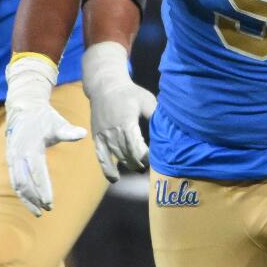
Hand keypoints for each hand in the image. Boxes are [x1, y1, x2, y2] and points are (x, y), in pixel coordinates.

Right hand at [3, 55, 86, 214]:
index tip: (50, 203)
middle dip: (34, 198)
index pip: (36, 173)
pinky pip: (15, 179)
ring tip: (38, 212)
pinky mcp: (10, 160)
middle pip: (24, 182)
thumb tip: (82, 133)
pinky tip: (30, 202)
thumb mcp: (57, 123)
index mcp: (30, 147)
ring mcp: (12, 158)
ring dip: (26, 199)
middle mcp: (18, 154)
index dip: (42, 189)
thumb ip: (68, 131)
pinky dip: (22, 192)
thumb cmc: (45, 119)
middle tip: (46, 210)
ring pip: (17, 183)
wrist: (24, 109)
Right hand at [79, 41, 154, 181]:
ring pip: (117, 157)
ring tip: (140, 169)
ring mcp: (103, 136)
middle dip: (140, 163)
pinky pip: (100, 156)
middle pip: (127, 155)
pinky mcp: (96, 137)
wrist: (105, 87)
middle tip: (152, 167)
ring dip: (129, 165)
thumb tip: (169, 129)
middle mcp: (112, 132)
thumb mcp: (146, 100)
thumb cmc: (130, 93)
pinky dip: (107, 169)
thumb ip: (155, 115)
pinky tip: (114, 179)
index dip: (147, 157)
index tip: (157, 160)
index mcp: (126, 123)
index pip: (137, 147)